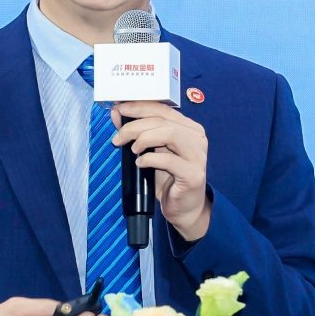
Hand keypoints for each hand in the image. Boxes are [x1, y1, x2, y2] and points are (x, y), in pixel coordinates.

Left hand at [111, 101, 211, 240]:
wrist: (184, 208)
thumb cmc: (169, 179)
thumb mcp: (150, 151)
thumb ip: (135, 131)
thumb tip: (116, 113)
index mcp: (189, 128)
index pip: (163, 109)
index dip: (139, 107)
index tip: (120, 109)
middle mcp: (197, 138)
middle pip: (163, 120)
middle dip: (135, 126)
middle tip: (119, 138)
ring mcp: (197, 156)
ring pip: (169, 134)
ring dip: (144, 139)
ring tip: (133, 150)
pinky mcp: (193, 174)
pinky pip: (169, 160)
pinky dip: (149, 159)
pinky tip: (140, 163)